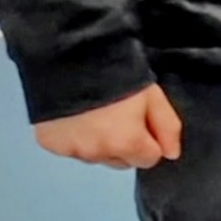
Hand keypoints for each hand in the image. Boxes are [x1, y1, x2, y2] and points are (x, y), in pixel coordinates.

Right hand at [36, 85, 182, 168]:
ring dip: (99, 143)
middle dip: (124, 145)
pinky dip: (75, 138)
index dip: (149, 140)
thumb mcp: (153, 96)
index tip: (141, 122)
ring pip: (95, 156)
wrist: (70, 59)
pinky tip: (75, 116)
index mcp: (126, 143)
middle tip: (117, 115)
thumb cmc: (117, 75)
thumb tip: (171, 153)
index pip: (148, 159)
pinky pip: (70, 149)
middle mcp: (97, 153)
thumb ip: (167, 127)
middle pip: (121, 161)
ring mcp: (71, 150)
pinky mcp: (50, 144)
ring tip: (95, 113)